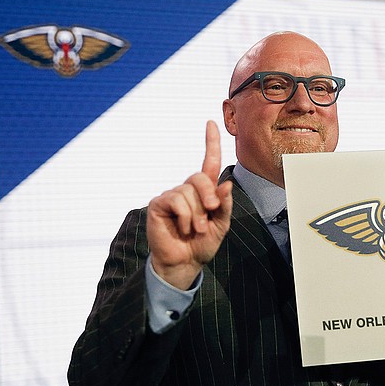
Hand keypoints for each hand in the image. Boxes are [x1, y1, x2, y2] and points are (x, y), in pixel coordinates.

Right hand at [147, 120, 232, 289]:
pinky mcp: (159, 204)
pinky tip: (182, 228)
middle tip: (210, 213)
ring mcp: (171, 195)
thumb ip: (224, 205)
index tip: (211, 122)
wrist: (184, 262)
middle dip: (209, 196)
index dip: (210, 142)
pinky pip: (176, 200)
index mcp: (204, 192)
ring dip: (197, 214)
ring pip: (189, 192)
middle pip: (200, 177)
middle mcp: (187, 189)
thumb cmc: (202, 244)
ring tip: (194, 230)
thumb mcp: (221, 225)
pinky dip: (185, 216)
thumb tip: (225, 184)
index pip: (208, 162)